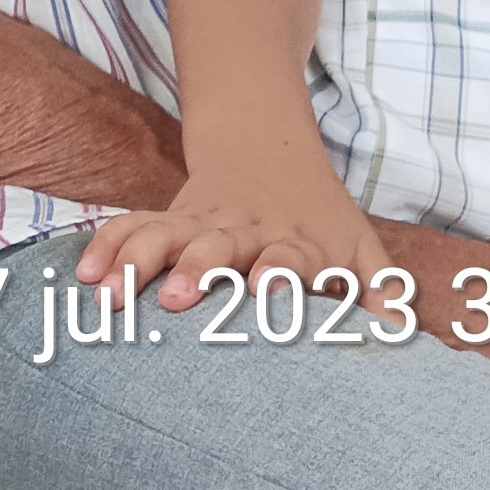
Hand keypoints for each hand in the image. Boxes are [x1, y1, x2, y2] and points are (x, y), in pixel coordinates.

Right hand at [81, 162, 389, 310]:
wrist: (267, 145)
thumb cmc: (320, 218)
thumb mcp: (362, 249)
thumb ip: (383, 297)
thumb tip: (407, 344)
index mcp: (296, 244)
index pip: (288, 260)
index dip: (276, 276)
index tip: (263, 296)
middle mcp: (245, 231)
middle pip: (217, 247)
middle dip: (195, 271)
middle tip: (174, 299)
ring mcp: (201, 221)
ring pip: (164, 235)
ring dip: (136, 262)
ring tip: (109, 297)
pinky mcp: (167, 217)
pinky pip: (131, 225)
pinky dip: (106, 247)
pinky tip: (83, 274)